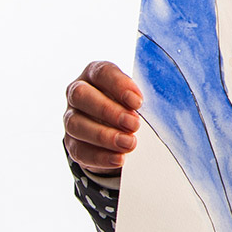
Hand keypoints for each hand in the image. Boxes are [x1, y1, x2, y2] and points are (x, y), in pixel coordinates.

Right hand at [63, 61, 141, 175]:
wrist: (118, 130)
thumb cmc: (131, 106)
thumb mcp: (137, 97)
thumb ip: (141, 98)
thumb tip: (160, 108)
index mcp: (94, 74)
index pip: (101, 72)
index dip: (118, 85)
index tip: (137, 102)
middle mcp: (78, 93)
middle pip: (81, 96)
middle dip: (108, 111)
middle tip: (134, 124)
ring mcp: (71, 118)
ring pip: (75, 124)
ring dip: (104, 135)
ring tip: (129, 144)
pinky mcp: (72, 143)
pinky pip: (79, 150)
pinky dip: (100, 156)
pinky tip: (119, 159)